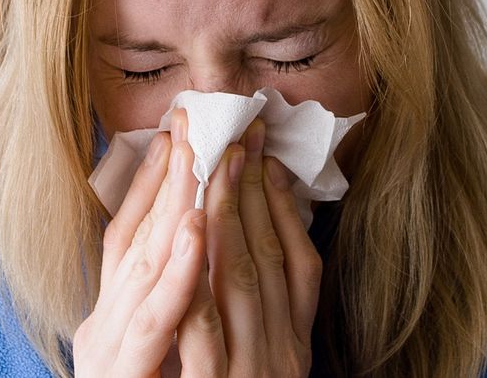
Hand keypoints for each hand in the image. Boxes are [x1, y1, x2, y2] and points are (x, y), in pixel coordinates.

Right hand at [73, 113, 205, 376]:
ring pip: (148, 264)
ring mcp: (116, 350)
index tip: (174, 131)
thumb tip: (183, 246)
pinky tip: (199, 227)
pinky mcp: (129, 372)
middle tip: (194, 115)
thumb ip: (155, 302)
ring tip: (199, 150)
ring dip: (176, 204)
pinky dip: (180, 270)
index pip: (125, 235)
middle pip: (136, 237)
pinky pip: (164, 320)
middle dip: (168, 175)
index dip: (148, 181)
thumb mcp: (142, 346)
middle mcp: (105, 326)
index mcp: (109, 316)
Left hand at [176, 117, 322, 376]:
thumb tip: (252, 237)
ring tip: (215, 159)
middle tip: (239, 133)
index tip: (266, 154)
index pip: (298, 262)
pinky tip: (188, 233)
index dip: (283, 204)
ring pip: (239, 278)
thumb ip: (261, 314)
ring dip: (226, 212)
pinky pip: (203, 331)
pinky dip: (196, 278)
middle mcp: (280, 353)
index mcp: (293, 344)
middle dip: (254, 188)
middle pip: (269, 256)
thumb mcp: (264, 362)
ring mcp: (251, 370)